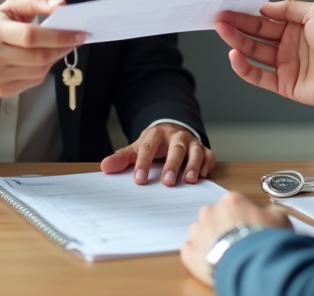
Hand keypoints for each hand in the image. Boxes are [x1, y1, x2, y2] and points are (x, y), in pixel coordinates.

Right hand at [0, 0, 84, 97]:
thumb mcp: (12, 5)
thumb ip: (37, 0)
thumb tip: (60, 5)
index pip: (30, 36)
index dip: (58, 36)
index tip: (78, 33)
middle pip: (37, 57)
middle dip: (62, 48)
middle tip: (74, 40)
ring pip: (39, 71)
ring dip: (55, 59)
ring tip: (58, 47)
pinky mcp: (0, 89)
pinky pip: (34, 81)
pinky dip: (44, 70)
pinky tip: (42, 59)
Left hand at [100, 122, 215, 185]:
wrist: (172, 130)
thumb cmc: (154, 144)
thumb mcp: (137, 148)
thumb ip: (122, 158)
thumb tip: (105, 167)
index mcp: (156, 134)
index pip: (149, 148)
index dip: (143, 163)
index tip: (139, 179)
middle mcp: (176, 136)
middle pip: (176, 148)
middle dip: (172, 165)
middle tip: (167, 182)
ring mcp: (191, 142)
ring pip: (195, 151)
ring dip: (192, 164)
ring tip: (188, 180)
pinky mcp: (203, 148)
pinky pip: (208, 155)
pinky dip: (207, 164)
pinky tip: (202, 175)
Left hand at [181, 192, 290, 285]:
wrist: (253, 266)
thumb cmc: (266, 241)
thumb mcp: (280, 220)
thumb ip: (271, 212)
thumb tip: (269, 214)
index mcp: (232, 200)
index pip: (234, 203)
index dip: (243, 215)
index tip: (249, 225)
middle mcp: (211, 212)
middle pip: (215, 215)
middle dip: (223, 225)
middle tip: (237, 240)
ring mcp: (198, 232)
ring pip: (200, 231)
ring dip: (209, 239)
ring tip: (224, 252)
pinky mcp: (190, 253)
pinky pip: (190, 250)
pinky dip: (198, 254)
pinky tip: (211, 260)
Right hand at [215, 0, 313, 107]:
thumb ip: (288, 8)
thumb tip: (264, 7)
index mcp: (296, 26)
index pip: (265, 19)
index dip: (247, 14)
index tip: (230, 8)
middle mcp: (289, 45)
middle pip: (256, 35)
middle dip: (236, 26)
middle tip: (218, 19)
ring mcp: (286, 65)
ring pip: (254, 53)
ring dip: (236, 42)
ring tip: (222, 31)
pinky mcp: (285, 85)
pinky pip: (259, 76)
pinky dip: (244, 67)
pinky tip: (234, 55)